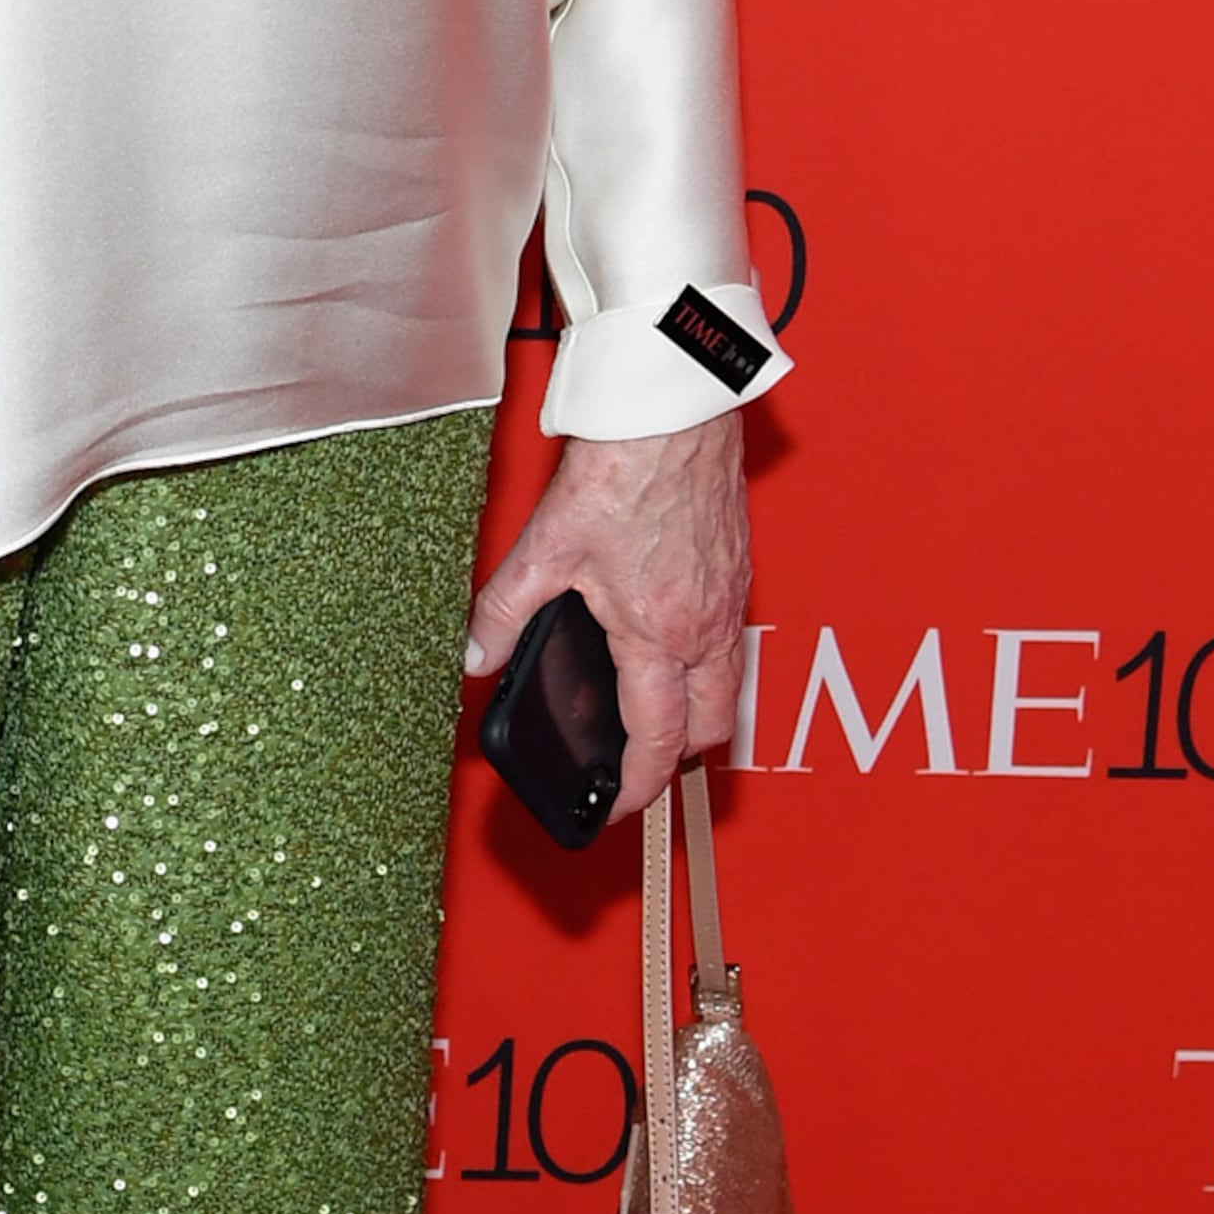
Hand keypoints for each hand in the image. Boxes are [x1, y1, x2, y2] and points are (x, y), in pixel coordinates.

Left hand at [465, 417, 750, 823]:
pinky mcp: (738, 570)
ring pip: (729, 686)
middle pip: (712, 729)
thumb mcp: (544, 549)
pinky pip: (733, 641)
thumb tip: (476, 656)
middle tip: (638, 764)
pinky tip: (670, 641)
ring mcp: (730, 600)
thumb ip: (504, 612)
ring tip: (653, 711)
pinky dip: (708, 663)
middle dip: (679, 759)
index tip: (615, 804)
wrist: (675, 408)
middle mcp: (706, 627)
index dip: (637, 788)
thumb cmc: (625, 467)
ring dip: (697, 711)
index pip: (659, 742)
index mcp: (660, 635)